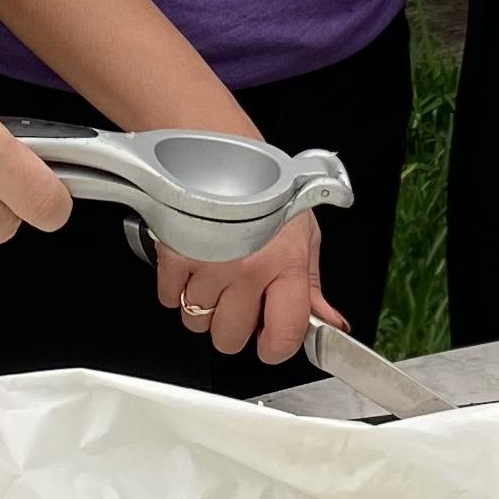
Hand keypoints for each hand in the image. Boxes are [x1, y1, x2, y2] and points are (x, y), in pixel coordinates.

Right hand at [158, 207, 338, 367]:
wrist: (223, 152)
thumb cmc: (268, 191)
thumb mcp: (303, 236)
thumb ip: (311, 288)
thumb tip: (330, 325)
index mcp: (286, 265)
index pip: (284, 336)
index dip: (275, 346)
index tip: (270, 339)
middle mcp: (247, 269)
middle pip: (229, 339)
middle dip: (232, 324)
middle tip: (238, 295)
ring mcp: (207, 264)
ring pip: (196, 322)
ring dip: (204, 305)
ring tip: (216, 271)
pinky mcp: (173, 255)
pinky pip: (169, 300)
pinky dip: (177, 287)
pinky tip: (194, 262)